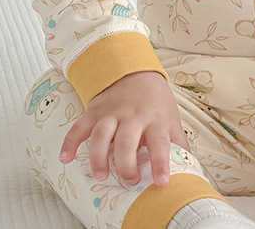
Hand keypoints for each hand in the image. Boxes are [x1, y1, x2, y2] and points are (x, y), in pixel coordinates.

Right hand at [58, 70, 189, 186]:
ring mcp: (112, 113)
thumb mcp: (171, 118)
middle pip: (127, 141)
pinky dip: (70, 141)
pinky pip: (79, 126)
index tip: (161, 182)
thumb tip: (188, 167)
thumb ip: (177, 142)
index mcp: (155, 119)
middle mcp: (133, 116)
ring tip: (100, 174)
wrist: (135, 71)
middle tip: (128, 180)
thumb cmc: (155, 101)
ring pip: (102, 135)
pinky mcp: (94, 112)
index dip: (161, 163)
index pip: (160, 143)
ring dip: (98, 156)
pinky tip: (66, 157)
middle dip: (126, 163)